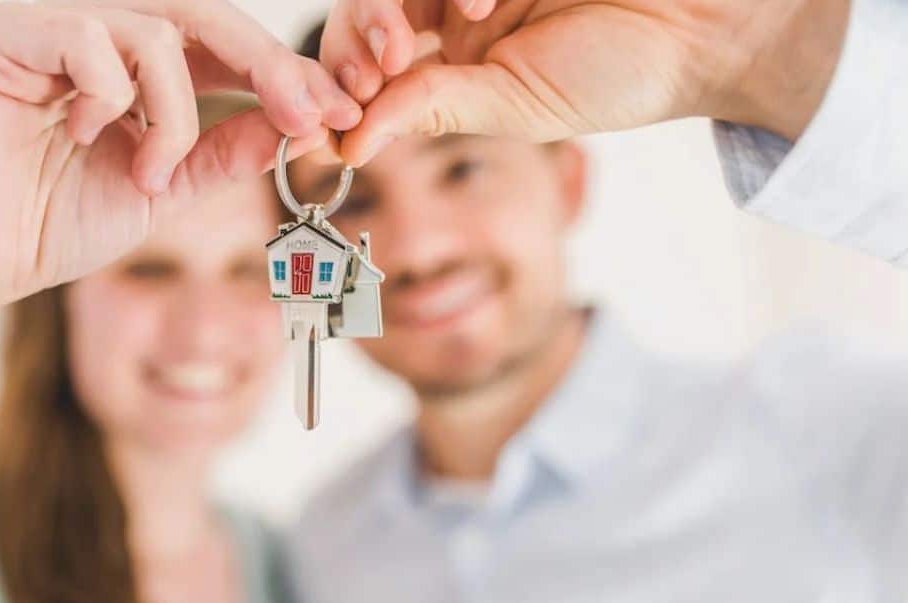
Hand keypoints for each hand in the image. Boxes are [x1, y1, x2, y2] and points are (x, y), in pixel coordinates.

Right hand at [0, 1, 358, 307]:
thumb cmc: (54, 226)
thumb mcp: (165, 188)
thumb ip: (224, 151)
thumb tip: (299, 122)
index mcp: (123, 60)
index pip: (215, 41)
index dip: (279, 71)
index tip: (336, 114)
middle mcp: (83, 28)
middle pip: (198, 12)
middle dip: (265, 66)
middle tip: (308, 115)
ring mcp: (39, 25)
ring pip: (152, 28)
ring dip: (174, 114)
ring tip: (149, 174)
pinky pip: (88, 38)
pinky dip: (111, 98)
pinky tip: (85, 137)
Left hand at [321, 0, 849, 164]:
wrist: (706, 29)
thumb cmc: (621, 75)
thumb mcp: (514, 107)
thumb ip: (430, 110)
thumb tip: (346, 146)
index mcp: (455, 54)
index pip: (371, 56)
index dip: (344, 76)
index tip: (340, 110)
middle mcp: (458, 4)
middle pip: (371, 3)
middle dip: (358, 35)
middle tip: (377, 67)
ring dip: (392, 4)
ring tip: (425, 35)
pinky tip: (483, 3)